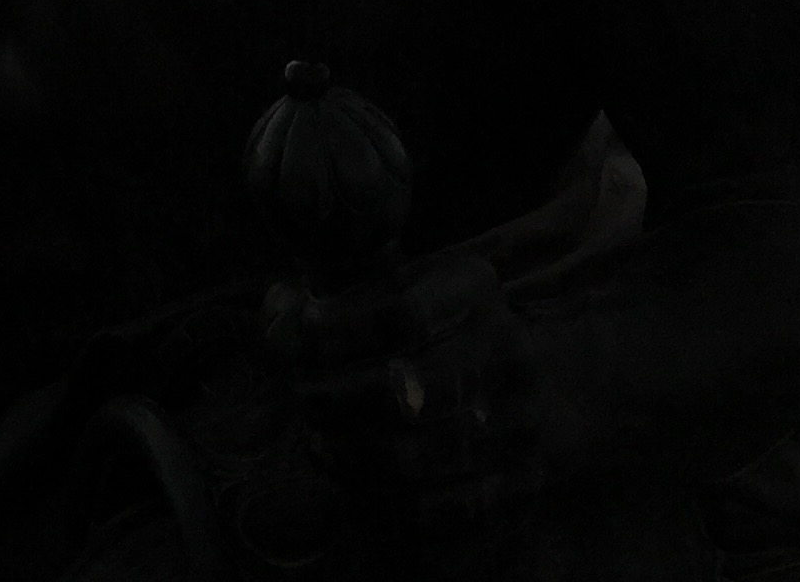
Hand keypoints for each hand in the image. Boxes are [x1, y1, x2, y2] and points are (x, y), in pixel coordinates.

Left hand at [263, 251, 545, 521]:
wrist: (516, 383)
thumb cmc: (423, 328)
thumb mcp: (381, 290)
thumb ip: (324, 296)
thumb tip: (277, 308)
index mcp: (474, 287)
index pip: (402, 314)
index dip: (340, 332)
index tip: (302, 340)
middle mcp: (510, 351)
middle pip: (407, 388)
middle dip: (336, 398)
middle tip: (303, 398)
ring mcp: (522, 423)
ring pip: (422, 456)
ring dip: (353, 455)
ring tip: (319, 443)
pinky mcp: (520, 486)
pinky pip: (446, 513)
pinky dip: (389, 505)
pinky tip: (354, 486)